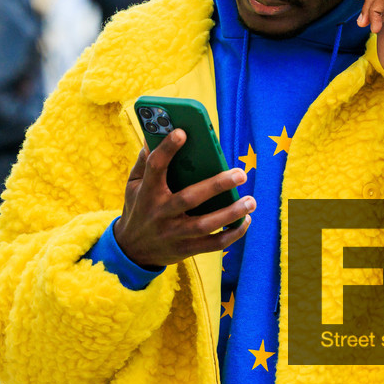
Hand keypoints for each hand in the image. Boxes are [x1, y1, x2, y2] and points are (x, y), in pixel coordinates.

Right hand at [114, 130, 253, 267]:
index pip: (155, 167)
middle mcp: (160, 213)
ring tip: (251, 200)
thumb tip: (152, 135)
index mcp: (147, 192)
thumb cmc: (138, 209)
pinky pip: (213, 244)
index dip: (167, 149)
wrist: (131, 251)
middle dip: (217, 185)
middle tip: (241, 174)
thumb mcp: (133, 186)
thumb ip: (144, 162)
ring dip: (231, 213)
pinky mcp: (185, 250)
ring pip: (204, 225)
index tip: (183, 132)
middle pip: (189, 198)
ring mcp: (173, 234)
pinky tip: (246, 220)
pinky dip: (232, 234)